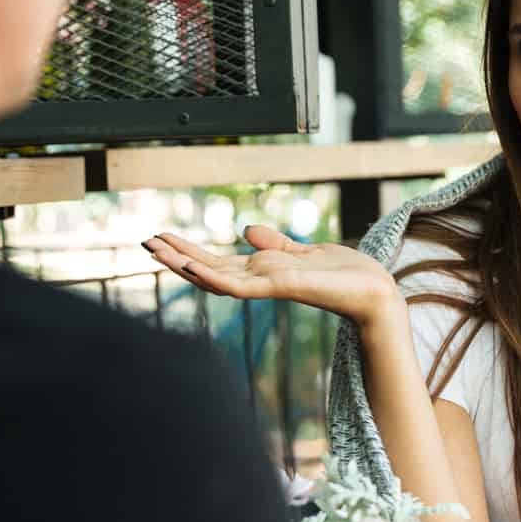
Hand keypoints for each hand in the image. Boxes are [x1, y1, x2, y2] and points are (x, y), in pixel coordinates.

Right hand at [145, 225, 403, 329]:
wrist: (375, 291)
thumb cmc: (346, 275)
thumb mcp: (304, 252)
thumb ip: (275, 244)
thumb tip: (247, 230)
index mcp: (263, 273)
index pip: (216, 261)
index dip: (189, 250)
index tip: (162, 237)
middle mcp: (260, 282)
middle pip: (208, 269)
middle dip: (177, 256)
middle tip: (145, 241)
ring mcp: (268, 288)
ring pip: (216, 278)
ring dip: (185, 264)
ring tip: (157, 250)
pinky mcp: (281, 289)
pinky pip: (240, 286)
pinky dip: (214, 277)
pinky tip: (193, 267)